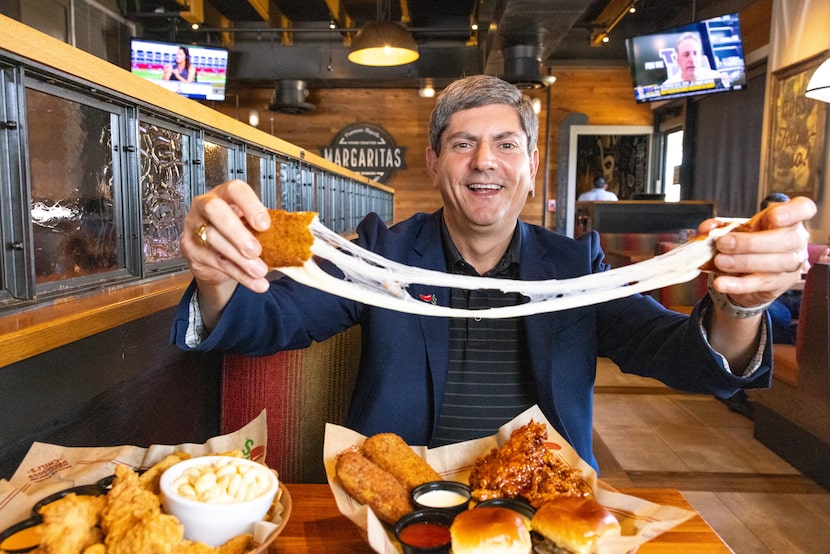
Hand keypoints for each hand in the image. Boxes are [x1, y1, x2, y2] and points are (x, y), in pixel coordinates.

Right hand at [182, 179, 271, 294]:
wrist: (215, 255)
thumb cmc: (237, 232)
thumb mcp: (251, 225)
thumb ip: (265, 228)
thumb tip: (295, 237)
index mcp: (225, 194)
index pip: (235, 190)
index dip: (250, 205)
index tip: (265, 225)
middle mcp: (205, 205)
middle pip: (215, 211)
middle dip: (237, 231)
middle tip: (255, 250)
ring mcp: (194, 226)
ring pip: (214, 240)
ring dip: (240, 259)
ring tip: (260, 271)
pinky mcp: (191, 249)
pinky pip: (216, 262)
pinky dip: (239, 275)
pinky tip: (255, 282)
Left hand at [699, 196, 816, 307]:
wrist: (748, 274)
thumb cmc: (748, 243)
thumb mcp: (736, 230)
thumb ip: (720, 226)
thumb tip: (707, 229)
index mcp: (788, 219)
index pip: (803, 209)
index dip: (792, 212)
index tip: (774, 216)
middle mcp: (796, 240)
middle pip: (787, 239)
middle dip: (752, 242)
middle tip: (724, 244)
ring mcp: (791, 264)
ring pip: (775, 263)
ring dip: (744, 262)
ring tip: (720, 261)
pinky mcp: (779, 284)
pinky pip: (760, 283)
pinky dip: (738, 284)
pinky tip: (722, 282)